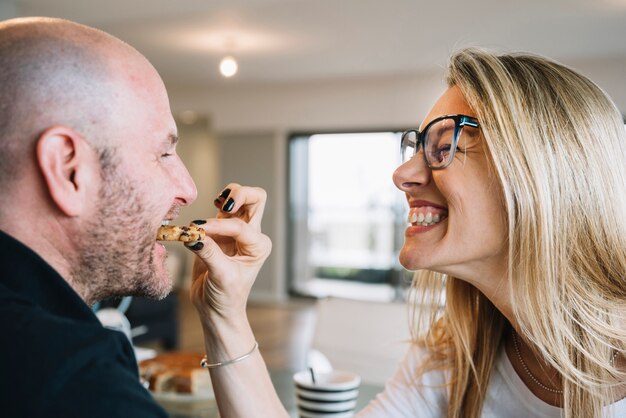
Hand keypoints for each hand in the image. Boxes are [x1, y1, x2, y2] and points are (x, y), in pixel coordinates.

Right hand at [187, 184, 271, 321]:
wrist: (217, 309)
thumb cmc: (226, 297)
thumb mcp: (221, 277)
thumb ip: (209, 253)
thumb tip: (193, 234)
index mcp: (259, 246)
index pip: (240, 225)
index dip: (218, 226)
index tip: (198, 231)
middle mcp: (251, 235)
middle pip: (255, 199)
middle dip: (240, 194)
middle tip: (223, 202)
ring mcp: (235, 231)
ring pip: (237, 199)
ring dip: (225, 198)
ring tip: (213, 206)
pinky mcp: (219, 232)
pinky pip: (217, 211)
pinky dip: (209, 209)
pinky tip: (201, 219)